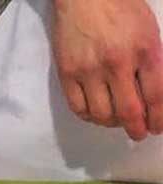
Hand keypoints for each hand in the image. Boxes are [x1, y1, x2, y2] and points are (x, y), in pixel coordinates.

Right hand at [52, 0, 162, 138]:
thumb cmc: (120, 8)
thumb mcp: (148, 31)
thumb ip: (152, 62)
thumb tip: (154, 96)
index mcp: (144, 49)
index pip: (156, 96)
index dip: (158, 118)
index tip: (156, 128)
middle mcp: (117, 63)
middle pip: (129, 111)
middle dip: (137, 129)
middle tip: (139, 133)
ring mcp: (90, 70)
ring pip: (102, 115)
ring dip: (112, 124)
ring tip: (116, 121)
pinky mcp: (67, 73)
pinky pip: (79, 108)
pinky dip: (90, 117)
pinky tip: (97, 113)